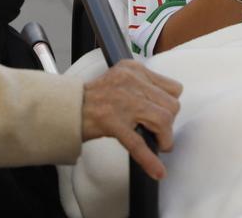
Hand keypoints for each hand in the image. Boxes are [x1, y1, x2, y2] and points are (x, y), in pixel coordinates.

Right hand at [81, 60, 182, 180]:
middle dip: (169, 123)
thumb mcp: (122, 77)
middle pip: (171, 105)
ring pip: (162, 120)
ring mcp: (122, 102)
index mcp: (134, 69)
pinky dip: (150, 159)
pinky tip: (157, 170)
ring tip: (156, 143)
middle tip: (158, 131)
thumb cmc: (95, 97)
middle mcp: (130, 82)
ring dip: (164, 138)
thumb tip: (167, 105)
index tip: (163, 113)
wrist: (68, 107)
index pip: (173, 88)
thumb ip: (144, 85)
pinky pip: (139, 143)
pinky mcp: (113, 122)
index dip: (171, 105)